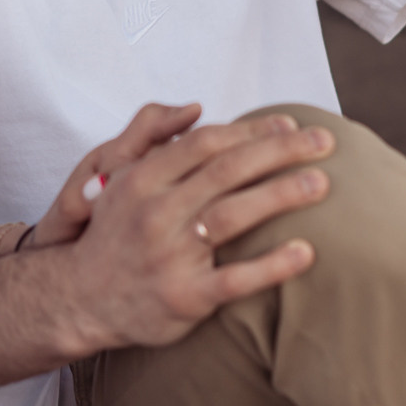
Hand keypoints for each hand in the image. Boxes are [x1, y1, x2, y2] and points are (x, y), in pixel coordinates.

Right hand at [51, 103, 334, 350]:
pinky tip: (306, 252)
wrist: (80, 298)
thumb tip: (195, 107)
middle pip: (228, 171)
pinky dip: (272, 265)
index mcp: (143, 179)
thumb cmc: (112, 230)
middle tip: (325, 142)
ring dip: (282, 195)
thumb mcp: (114, 175)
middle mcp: (156, 213)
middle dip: (281, 151)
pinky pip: (235, 280)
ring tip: (323, 184)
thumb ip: (151, 135)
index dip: (251, 130)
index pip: (206, 143)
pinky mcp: (184, 297)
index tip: (289, 123)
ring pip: (234, 216)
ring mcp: (170, 256)